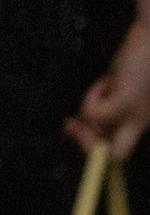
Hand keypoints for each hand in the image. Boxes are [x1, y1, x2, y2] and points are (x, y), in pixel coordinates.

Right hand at [71, 23, 149, 159]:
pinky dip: (90, 100)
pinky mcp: (125, 103)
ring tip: (96, 91)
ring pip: (101, 138)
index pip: (121, 149)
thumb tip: (87, 119)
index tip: (77, 129)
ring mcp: (135, 116)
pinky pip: (94, 114)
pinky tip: (102, 83)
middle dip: (88, 144)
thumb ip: (111, 102)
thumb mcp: (123, 86)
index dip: (97, 146)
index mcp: (143, 121)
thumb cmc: (141, 59)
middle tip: (72, 125)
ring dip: (86, 117)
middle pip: (115, 155)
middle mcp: (142, 124)